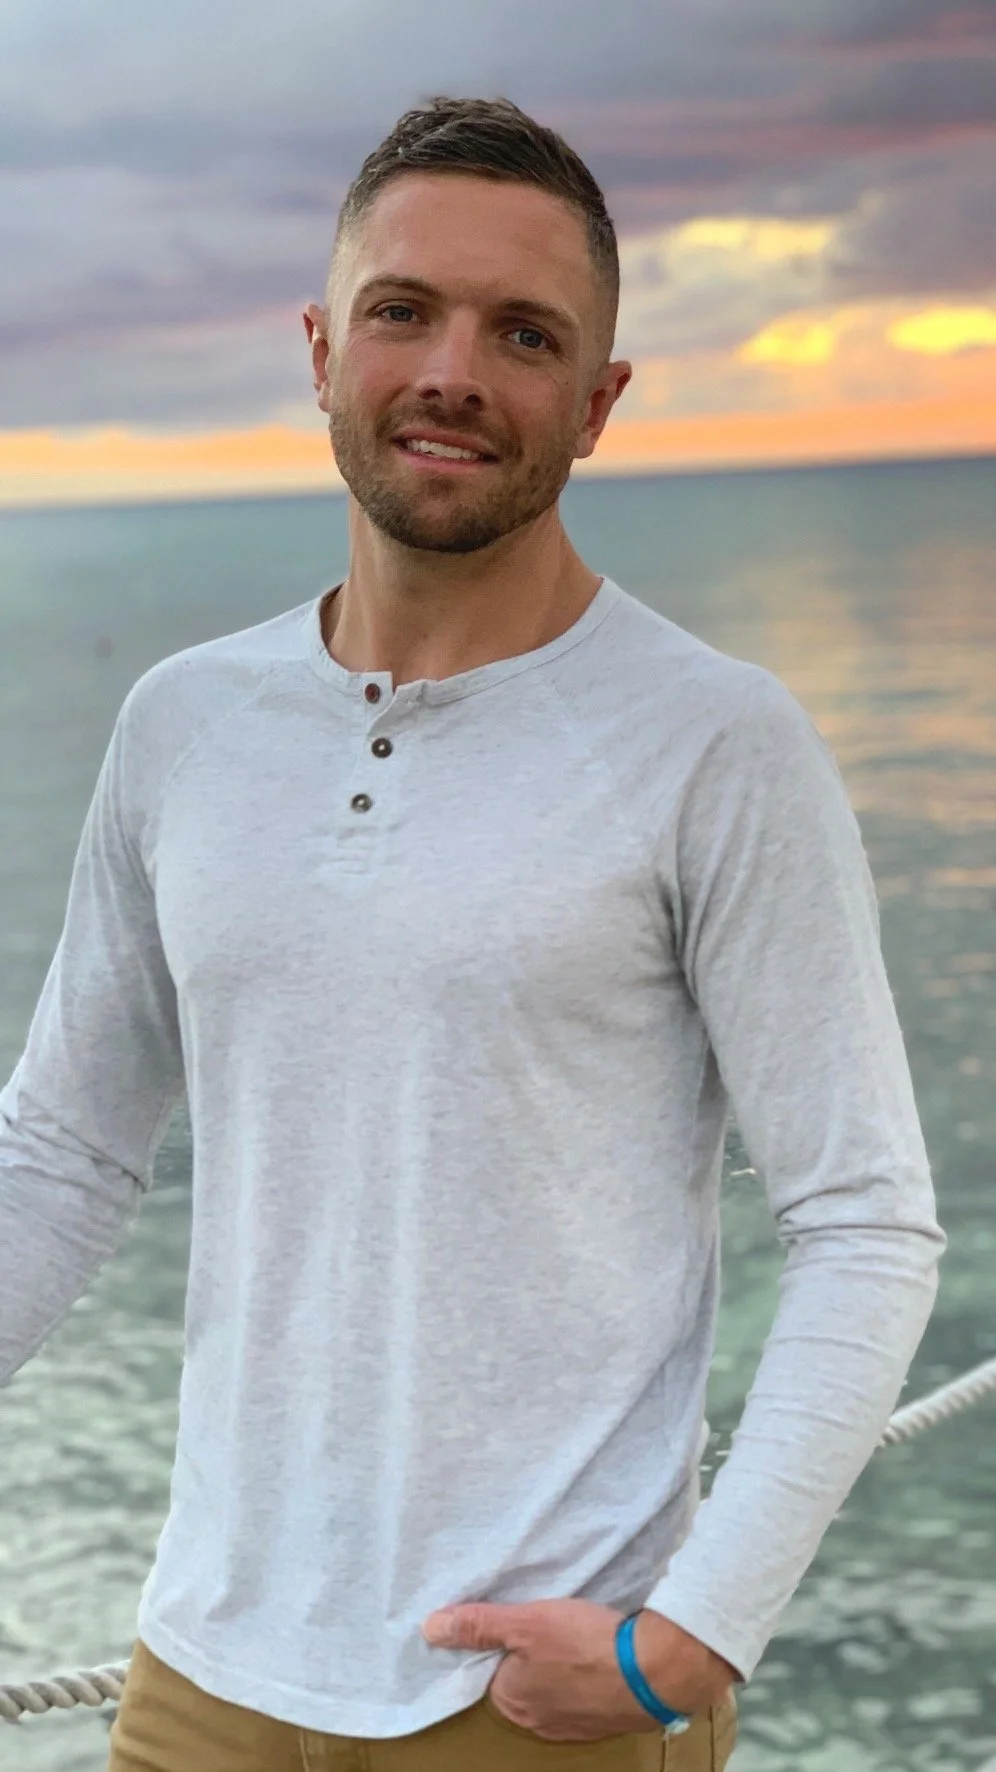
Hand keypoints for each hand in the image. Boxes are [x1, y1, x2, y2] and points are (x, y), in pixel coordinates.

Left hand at [421, 1597, 735, 1744]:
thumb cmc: (583, 1645)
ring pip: (556, 1687)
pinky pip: (586, 1693)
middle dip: (530, 1654)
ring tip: (573, 1630)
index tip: (512, 1618)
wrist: (654, 1671)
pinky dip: (588, 1674)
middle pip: (522, 1679)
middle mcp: (538, 1722)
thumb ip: (478, 1626)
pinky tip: (598, 1650)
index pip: (490, 1670)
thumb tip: (429, 1629)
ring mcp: (575, 1726)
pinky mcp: (606, 1719)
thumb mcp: (525, 1624)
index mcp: (512, 1702)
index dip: (499, 1642)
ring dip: (562, 1664)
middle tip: (545, 1619)